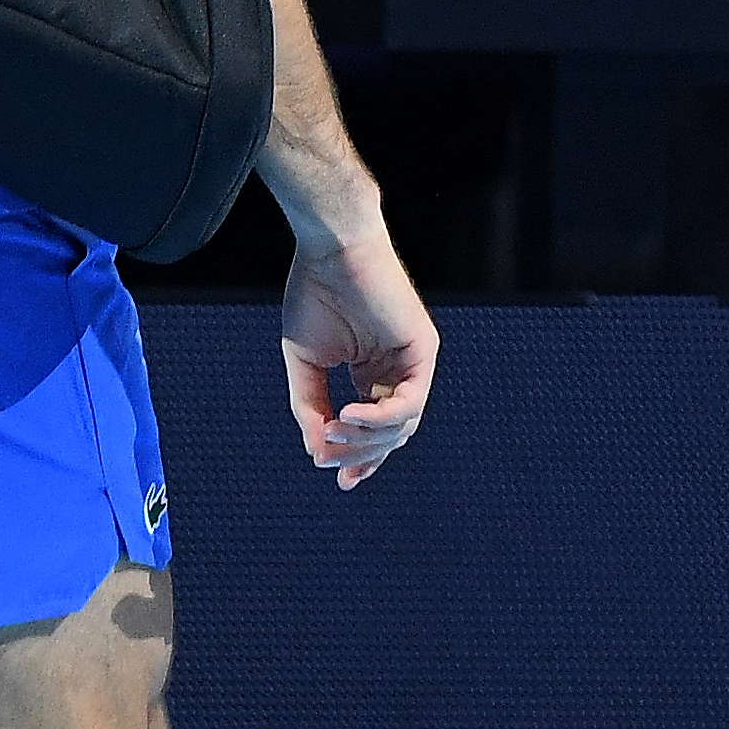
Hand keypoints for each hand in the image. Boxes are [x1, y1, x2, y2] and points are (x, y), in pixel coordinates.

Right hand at [278, 223, 437, 489]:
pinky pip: (410, 403)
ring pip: (402, 426)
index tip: (336, 478)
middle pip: (389, 435)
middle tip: (326, 457)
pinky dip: (379, 418)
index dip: (357, 457)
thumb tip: (316, 453)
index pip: (373, 429)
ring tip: (332, 431)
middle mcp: (397, 370)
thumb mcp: (305, 363)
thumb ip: (310, 406)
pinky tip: (347, 415)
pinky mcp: (423, 351)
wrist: (331, 250)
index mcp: (372, 372)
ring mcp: (414, 362)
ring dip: (365, 439)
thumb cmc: (314, 294)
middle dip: (358, 453)